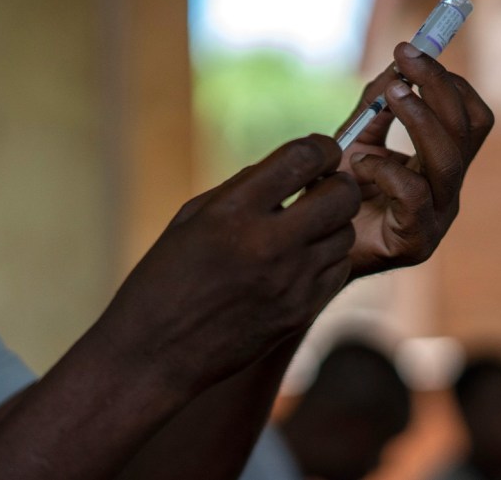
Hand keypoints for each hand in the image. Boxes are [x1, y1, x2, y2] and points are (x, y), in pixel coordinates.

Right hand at [97, 135, 359, 392]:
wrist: (155, 354)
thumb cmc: (164, 279)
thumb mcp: (192, 219)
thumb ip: (244, 189)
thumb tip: (293, 166)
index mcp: (233, 212)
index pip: (304, 157)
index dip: (322, 147)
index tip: (321, 151)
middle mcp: (267, 244)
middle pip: (342, 195)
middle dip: (338, 183)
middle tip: (322, 188)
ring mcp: (289, 281)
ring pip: (345, 233)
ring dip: (332, 224)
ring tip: (305, 228)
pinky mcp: (300, 312)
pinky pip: (338, 269)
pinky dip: (327, 258)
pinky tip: (302, 260)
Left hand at [336, 42, 494, 278]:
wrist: (312, 251)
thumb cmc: (337, 198)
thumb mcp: (357, 142)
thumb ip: (376, 108)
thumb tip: (396, 64)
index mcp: (442, 165)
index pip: (471, 118)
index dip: (449, 82)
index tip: (413, 51)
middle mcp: (448, 190)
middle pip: (468, 131)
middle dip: (438, 87)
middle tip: (405, 59)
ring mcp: (437, 218)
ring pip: (448, 160)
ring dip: (419, 118)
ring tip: (390, 93)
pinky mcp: (416, 241)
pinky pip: (414, 194)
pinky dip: (385, 169)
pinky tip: (359, 165)